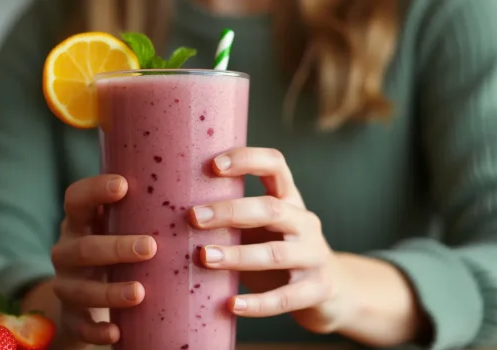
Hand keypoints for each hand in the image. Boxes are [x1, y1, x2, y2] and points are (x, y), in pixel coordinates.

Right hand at [48, 175, 156, 347]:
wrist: (83, 300)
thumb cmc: (114, 249)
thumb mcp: (118, 227)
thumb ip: (144, 209)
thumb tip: (205, 181)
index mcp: (79, 222)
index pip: (76, 199)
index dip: (95, 190)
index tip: (124, 185)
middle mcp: (67, 251)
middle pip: (85, 248)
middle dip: (117, 247)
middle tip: (151, 247)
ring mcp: (66, 285)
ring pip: (82, 290)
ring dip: (111, 292)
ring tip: (140, 292)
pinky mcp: (71, 317)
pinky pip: (81, 326)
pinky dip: (97, 330)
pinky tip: (117, 331)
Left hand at [190, 147, 349, 333]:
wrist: (330, 289)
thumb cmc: (277, 250)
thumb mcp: (259, 226)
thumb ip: (230, 216)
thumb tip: (166, 210)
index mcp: (289, 199)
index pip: (275, 165)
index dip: (247, 159)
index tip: (213, 165)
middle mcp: (305, 222)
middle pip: (270, 209)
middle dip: (230, 212)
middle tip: (193, 217)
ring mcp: (314, 256)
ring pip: (276, 253)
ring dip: (238, 255)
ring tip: (204, 258)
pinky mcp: (316, 289)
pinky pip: (285, 298)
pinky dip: (257, 304)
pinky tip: (231, 305)